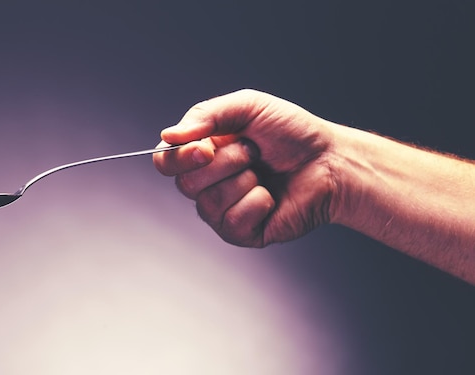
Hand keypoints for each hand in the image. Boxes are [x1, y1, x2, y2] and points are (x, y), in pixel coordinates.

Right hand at [153, 89, 337, 246]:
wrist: (330, 161)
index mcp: (202, 153)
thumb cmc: (292, 132)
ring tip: (264, 172)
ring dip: (244, 181)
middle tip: (253, 152)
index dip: (179, 158)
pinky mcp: (242, 232)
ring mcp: (223, 210)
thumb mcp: (248, 106)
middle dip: (226, 162)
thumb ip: (205, 115)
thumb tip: (168, 136)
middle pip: (186, 183)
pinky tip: (272, 196)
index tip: (206, 147)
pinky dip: (257, 203)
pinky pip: (232, 222)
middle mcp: (207, 184)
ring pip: (209, 204)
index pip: (166, 162)